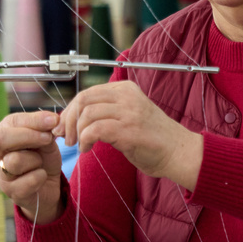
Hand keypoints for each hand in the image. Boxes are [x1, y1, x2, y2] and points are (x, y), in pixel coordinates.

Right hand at [0, 111, 63, 223]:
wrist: (48, 185)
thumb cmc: (42, 156)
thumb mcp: (45, 139)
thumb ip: (45, 128)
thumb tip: (52, 119)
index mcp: (1, 135)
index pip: (10, 123)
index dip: (33, 120)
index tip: (54, 120)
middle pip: (1, 139)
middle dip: (29, 136)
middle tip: (48, 138)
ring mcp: (1, 175)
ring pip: (15, 161)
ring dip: (35, 160)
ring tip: (39, 162)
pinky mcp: (11, 192)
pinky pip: (28, 181)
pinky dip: (40, 177)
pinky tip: (41, 176)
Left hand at [54, 81, 202, 189]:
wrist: (178, 152)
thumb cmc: (151, 138)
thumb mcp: (128, 115)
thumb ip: (105, 112)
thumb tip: (72, 118)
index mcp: (125, 89)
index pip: (88, 93)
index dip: (70, 110)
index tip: (63, 126)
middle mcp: (127, 97)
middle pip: (84, 100)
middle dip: (68, 120)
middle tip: (65, 137)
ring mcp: (129, 112)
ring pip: (87, 114)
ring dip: (76, 133)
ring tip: (79, 146)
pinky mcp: (129, 130)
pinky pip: (95, 130)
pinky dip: (85, 140)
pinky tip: (87, 149)